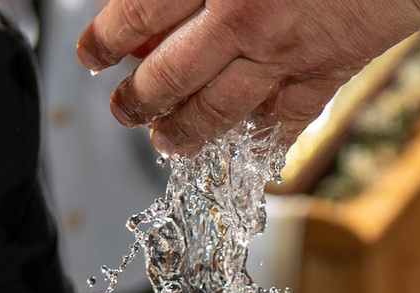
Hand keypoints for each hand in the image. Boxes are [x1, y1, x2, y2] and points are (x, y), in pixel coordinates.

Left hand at [76, 0, 419, 153]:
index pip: (138, 14)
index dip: (105, 39)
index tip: (91, 53)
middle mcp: (245, 19)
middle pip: (168, 76)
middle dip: (135, 102)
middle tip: (122, 109)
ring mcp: (286, 54)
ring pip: (217, 111)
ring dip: (182, 132)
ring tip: (166, 140)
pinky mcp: (328, 72)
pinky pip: (283, 122)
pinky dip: (259, 142)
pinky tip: (244, 149)